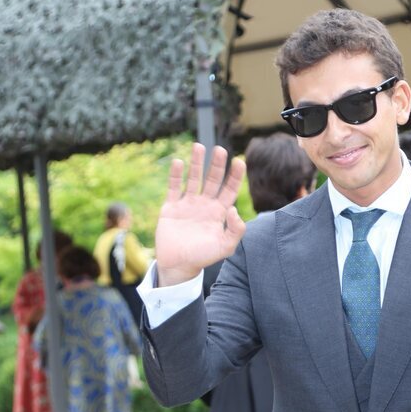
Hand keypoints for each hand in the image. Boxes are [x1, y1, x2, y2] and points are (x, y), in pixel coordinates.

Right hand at [155, 143, 246, 285]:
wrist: (178, 265)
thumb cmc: (203, 257)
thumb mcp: (225, 247)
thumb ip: (235, 230)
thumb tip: (234, 209)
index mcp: (219, 212)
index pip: (230, 189)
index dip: (235, 176)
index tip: (240, 161)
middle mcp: (205, 204)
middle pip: (213, 180)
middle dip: (217, 165)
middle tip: (220, 150)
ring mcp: (188, 204)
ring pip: (193, 178)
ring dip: (196, 163)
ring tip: (199, 146)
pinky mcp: (171, 207)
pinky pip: (174, 187)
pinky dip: (176, 175)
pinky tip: (179, 162)